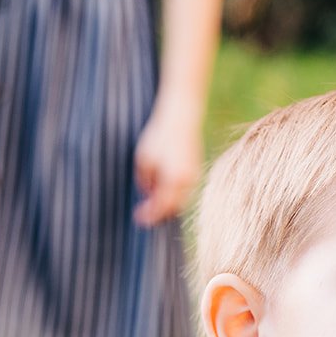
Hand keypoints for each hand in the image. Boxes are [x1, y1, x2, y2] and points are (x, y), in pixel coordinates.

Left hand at [134, 103, 201, 225]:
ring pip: (180, 199)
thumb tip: (147, 193)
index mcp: (173, 181)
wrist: (182, 117)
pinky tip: (163, 187)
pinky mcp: (196, 169)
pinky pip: (185, 189)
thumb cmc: (160, 136)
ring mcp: (194, 176)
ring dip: (167, 203)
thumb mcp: (144, 158)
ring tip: (152, 200)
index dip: (149, 215)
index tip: (138, 218)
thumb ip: (144, 180)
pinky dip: (174, 193)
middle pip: (172, 208)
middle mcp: (187, 182)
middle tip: (144, 212)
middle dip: (159, 212)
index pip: (161, 207)